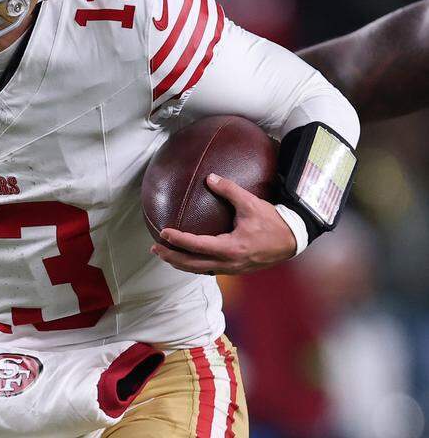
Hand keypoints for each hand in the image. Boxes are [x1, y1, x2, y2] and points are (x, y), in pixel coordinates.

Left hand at [150, 174, 296, 274]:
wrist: (293, 240)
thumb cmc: (272, 222)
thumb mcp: (251, 203)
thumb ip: (229, 190)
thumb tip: (209, 177)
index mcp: (231, 248)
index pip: (197, 246)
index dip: (178, 240)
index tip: (163, 233)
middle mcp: (229, 262)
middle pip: (193, 264)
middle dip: (172, 257)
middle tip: (155, 248)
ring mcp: (233, 269)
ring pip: (200, 270)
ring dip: (181, 263)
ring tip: (166, 254)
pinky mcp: (236, 269)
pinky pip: (210, 270)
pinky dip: (195, 265)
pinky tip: (188, 258)